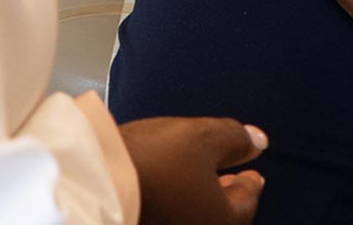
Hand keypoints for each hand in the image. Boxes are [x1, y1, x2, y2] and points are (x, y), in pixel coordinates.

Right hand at [118, 117, 267, 223]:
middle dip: (226, 194)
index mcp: (220, 222)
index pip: (246, 204)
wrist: (95, 179)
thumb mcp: (201, 137)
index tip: (254, 175)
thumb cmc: (153, 160)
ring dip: (200, 199)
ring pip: (193, 217)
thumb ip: (234, 138)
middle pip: (221, 217)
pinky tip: (170, 186)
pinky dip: (178, 202)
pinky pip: (171, 216)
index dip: (251, 184)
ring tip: (198, 179)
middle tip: (231, 178)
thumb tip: (258, 141)